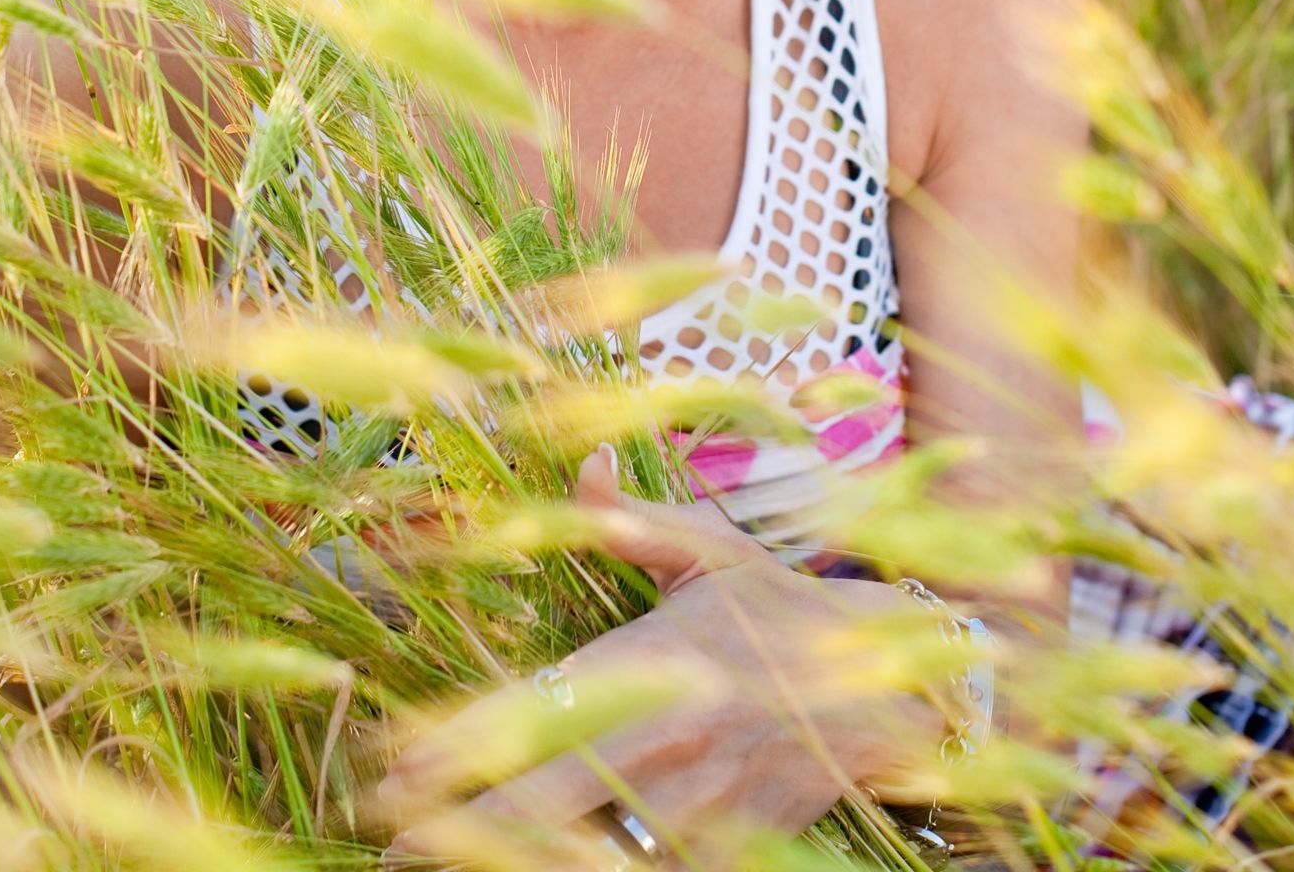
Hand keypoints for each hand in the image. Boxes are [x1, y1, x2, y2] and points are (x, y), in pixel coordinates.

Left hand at [375, 447, 954, 866]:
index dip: (457, 746)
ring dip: (522, 862)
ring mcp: (709, 799)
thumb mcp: (715, 552)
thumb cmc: (786, 612)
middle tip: (392, 842)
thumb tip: (579, 463)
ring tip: (443, 869)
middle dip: (462, 826)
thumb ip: (635, 521)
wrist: (902, 682)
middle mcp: (675, 731)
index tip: (392, 773)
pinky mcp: (739, 842)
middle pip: (548, 794)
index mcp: (657, 655)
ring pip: (598, 852)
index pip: (538, 706)